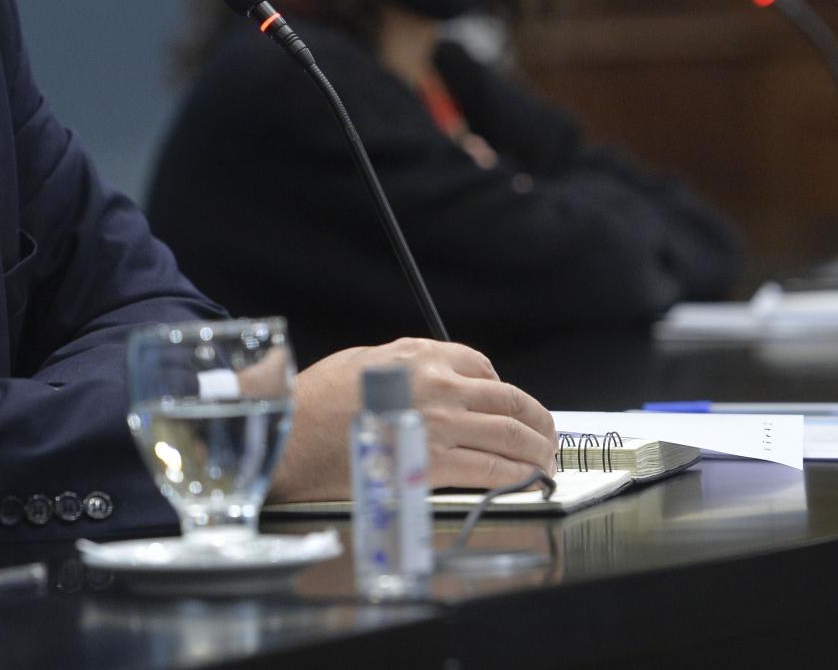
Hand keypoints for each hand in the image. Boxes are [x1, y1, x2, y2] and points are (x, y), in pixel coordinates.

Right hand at [267, 338, 557, 501]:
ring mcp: (440, 424)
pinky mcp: (433, 463)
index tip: (509, 406)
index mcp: (419, 356)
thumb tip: (430, 376)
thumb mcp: (363, 361)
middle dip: (537, 420)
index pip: (481, 366)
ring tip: (546, 461)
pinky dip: (517, 476)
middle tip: (547, 435)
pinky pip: (491, 469)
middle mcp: (438, 385)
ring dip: (536, 450)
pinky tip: (526, 482)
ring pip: (509, 434)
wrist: (290, 435)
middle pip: (508, 400)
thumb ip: (404, 365)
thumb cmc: (314, 402)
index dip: (502, 388)